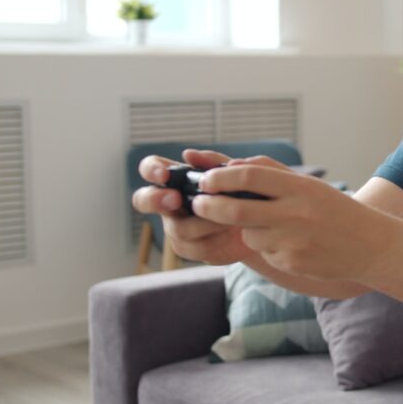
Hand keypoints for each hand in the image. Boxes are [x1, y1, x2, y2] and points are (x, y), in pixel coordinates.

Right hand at [131, 149, 256, 264]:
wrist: (260, 224)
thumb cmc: (241, 193)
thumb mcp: (234, 174)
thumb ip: (213, 162)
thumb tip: (189, 155)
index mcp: (177, 179)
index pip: (150, 168)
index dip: (151, 170)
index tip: (165, 174)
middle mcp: (170, 202)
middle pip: (142, 200)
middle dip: (155, 199)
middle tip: (176, 199)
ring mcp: (176, 226)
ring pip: (178, 228)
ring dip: (205, 223)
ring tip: (228, 218)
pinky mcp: (189, 248)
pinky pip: (194, 248)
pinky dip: (216, 239)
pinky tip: (229, 232)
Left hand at [193, 156, 394, 280]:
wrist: (370, 245)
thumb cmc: (335, 210)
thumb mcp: (309, 185)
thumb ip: (272, 174)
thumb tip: (231, 167)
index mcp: (299, 187)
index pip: (249, 176)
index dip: (221, 178)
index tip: (205, 180)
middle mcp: (295, 213)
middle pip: (236, 209)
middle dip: (210, 207)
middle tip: (197, 204)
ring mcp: (293, 240)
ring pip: (249, 234)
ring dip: (249, 231)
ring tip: (277, 228)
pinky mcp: (292, 263)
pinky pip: (265, 254)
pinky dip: (270, 248)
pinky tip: (294, 246)